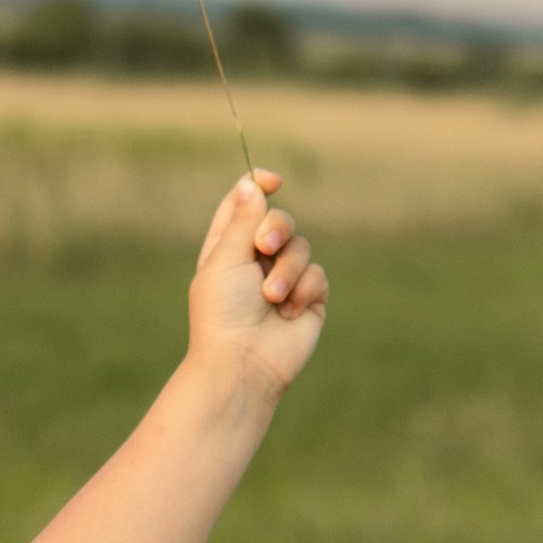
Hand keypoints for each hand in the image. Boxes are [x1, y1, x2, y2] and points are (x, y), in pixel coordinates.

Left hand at [185, 168, 327, 399]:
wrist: (244, 362)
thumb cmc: (224, 312)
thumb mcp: (227, 258)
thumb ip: (245, 220)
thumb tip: (251, 183)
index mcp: (228, 247)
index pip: (245, 205)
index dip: (258, 187)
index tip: (272, 181)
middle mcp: (256, 260)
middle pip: (279, 220)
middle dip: (276, 229)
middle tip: (264, 246)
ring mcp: (284, 279)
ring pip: (302, 247)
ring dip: (287, 269)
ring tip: (271, 297)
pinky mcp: (309, 299)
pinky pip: (318, 275)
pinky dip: (303, 290)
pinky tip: (287, 312)